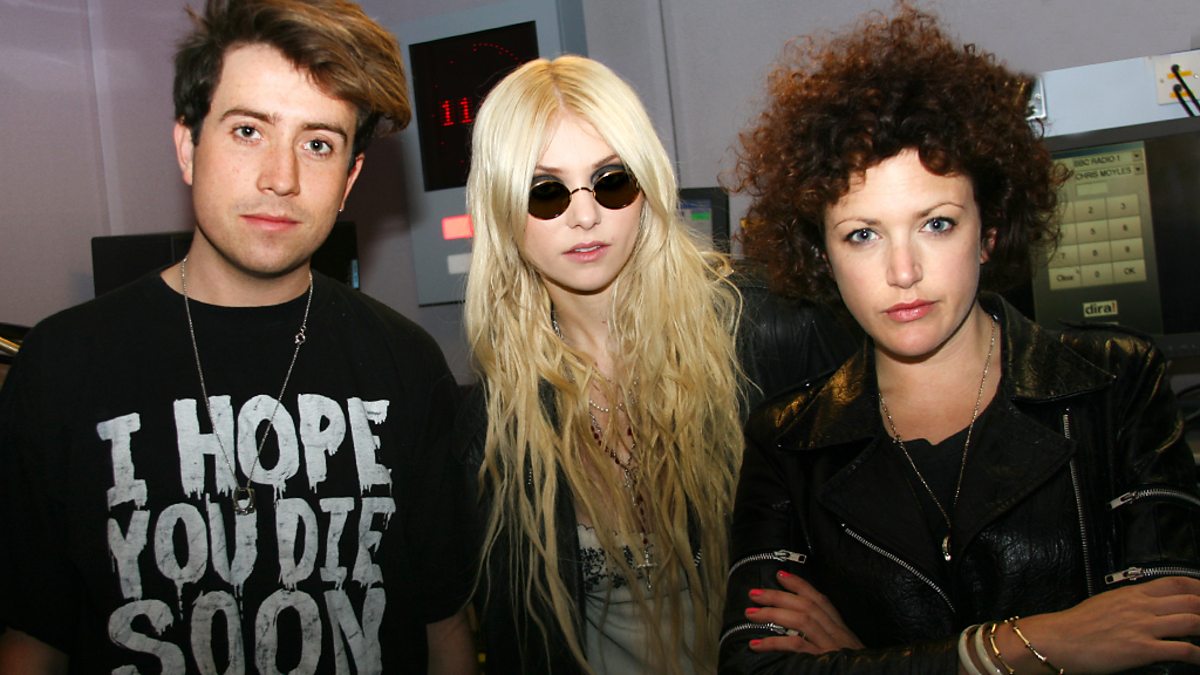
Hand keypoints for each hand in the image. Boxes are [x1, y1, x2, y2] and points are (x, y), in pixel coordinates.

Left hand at [744, 570, 863, 654]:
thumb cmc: (851, 667)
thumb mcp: (842, 651)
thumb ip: (824, 637)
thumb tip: (794, 625)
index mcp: (842, 630)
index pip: (821, 600)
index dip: (800, 585)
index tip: (781, 575)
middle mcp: (838, 635)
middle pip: (807, 606)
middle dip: (778, 596)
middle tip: (754, 593)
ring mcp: (831, 647)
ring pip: (801, 621)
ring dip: (773, 614)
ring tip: (750, 613)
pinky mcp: (823, 661)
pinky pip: (797, 646)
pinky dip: (774, 642)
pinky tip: (757, 644)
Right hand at [1005, 576, 1199, 673]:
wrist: (1059, 639)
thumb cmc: (1077, 624)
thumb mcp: (1106, 602)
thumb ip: (1130, 602)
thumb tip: (1148, 606)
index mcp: (1132, 593)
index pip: (1176, 582)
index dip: (1199, 587)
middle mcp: (1142, 606)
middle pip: (1190, 601)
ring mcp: (1143, 627)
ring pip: (1191, 621)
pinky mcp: (1141, 649)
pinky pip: (1181, 649)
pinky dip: (1198, 655)